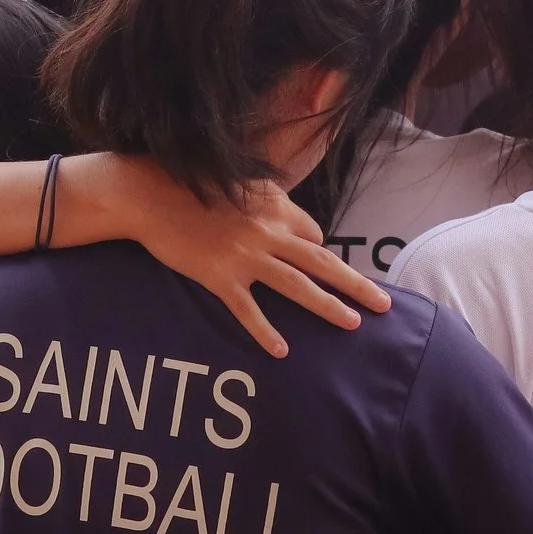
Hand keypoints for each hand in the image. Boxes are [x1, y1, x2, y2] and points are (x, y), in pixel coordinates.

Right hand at [87, 155, 390, 358]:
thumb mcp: (238, 182)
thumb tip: (292, 221)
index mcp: (273, 205)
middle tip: (385, 304)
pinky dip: (266, 331)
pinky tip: (282, 351)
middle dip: (356, 284)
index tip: (325, 269)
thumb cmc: (189, 183)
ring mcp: (244, 256)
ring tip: (353, 324)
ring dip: (329, 307)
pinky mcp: (218, 276)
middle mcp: (267, 231)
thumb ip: (267, 201)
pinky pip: (248, 310)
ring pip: (297, 285)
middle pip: (322, 261)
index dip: (320, 253)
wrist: (147, 193)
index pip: (313, 235)